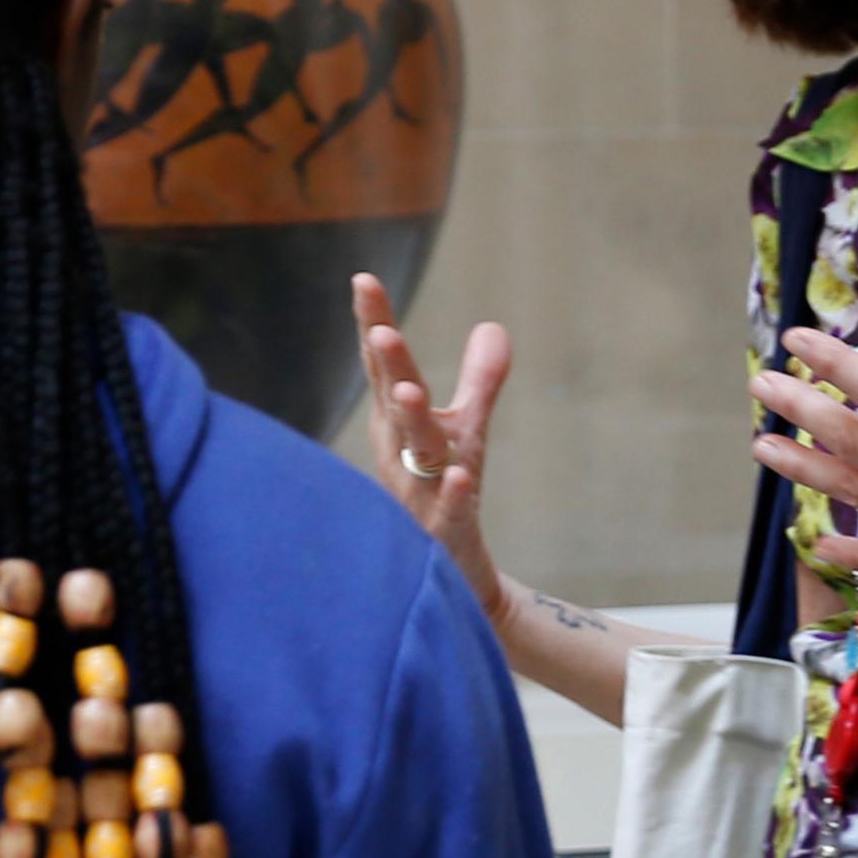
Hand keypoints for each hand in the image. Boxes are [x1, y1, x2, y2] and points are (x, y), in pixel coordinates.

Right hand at [353, 273, 514, 630]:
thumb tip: (493, 325)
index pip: (384, 368)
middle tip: (380, 329)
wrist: (452, 577)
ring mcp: (417, 494)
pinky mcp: (442, 533)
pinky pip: (447, 510)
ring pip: (413, 454)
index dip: (374, 325)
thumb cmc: (445, 493)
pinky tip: (462, 473)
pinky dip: (451, 492)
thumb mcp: (465, 430)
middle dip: (386, 366)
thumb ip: (479, 380)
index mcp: (398, 425)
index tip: (364, 280)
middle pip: (393, 403)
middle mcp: (400, 454)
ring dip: (410, 421)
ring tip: (410, 391)